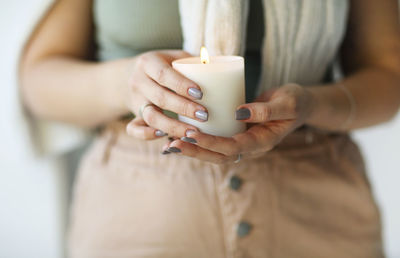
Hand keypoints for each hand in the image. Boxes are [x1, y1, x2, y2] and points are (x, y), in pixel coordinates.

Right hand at [124, 50, 206, 138]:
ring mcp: (135, 101)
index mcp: (148, 63)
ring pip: (150, 116)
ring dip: (172, 126)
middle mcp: (138, 82)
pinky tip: (165, 137)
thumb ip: (194, 63)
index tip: (200, 93)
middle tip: (204, 115)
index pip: (163, 74)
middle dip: (183, 108)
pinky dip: (147, 135)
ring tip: (192, 132)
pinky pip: (134, 129)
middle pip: (160, 97)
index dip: (181, 85)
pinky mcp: (133, 116)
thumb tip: (225, 69)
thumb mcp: (174, 57)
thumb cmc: (163, 66)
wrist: (129, 76)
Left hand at [162, 84, 315, 162]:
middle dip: (195, 151)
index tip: (191, 134)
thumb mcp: (288, 103)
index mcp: (262, 142)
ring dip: (193, 150)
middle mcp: (250, 147)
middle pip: (219, 156)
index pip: (233, 148)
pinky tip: (181, 134)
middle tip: (172, 145)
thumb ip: (266, 109)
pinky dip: (198, 141)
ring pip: (214, 153)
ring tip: (169, 144)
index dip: (211, 143)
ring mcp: (242, 143)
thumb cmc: (295, 102)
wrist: (299, 105)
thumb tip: (238, 113)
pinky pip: (215, 142)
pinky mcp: (236, 135)